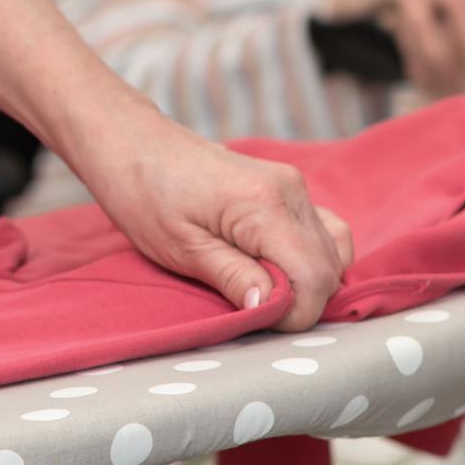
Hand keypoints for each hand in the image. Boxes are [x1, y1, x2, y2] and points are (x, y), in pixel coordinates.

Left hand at [72, 100, 353, 330]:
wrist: (133, 144)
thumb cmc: (145, 193)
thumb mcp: (180, 247)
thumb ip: (232, 277)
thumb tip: (271, 309)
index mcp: (266, 206)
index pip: (315, 277)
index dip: (295, 314)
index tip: (258, 321)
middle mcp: (291, 191)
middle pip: (329, 267)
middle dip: (301, 301)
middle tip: (253, 308)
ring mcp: (294, 185)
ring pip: (332, 251)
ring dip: (307, 281)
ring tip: (262, 290)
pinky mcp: (288, 187)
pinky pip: (322, 231)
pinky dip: (311, 258)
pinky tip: (276, 269)